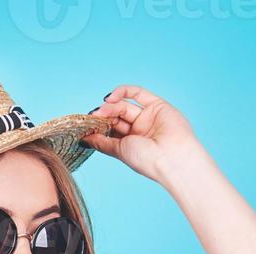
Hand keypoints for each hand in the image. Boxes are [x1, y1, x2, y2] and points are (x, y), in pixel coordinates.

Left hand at [83, 85, 207, 183]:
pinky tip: (110, 98)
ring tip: (101, 111)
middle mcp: (140, 130)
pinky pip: (137, 93)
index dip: (99, 126)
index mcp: (131, 143)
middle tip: (93, 117)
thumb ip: (102, 142)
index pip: (111, 129)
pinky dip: (122, 92)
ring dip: (110, 106)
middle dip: (103, 115)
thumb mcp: (119, 150)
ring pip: (124, 105)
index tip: (86, 126)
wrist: (171, 157)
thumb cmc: (146, 159)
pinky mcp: (157, 105)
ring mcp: (148, 117)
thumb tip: (83, 138)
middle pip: (116, 116)